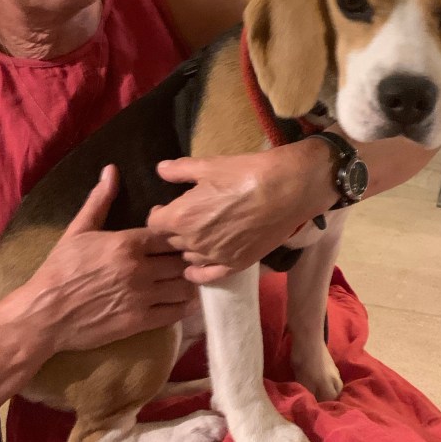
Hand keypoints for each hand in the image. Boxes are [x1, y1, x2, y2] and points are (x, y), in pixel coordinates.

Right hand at [24, 165, 197, 352]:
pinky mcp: (141, 322)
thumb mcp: (78, 230)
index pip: (169, 234)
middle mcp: (140, 268)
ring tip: (186, 278)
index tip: (176, 238)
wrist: (45, 314)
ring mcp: (142, 296)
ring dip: (188, 281)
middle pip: (181, 259)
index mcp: (127, 243)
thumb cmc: (60, 269)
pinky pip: (176, 312)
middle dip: (185, 258)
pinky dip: (184, 305)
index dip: (176, 235)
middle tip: (186, 259)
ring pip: (184, 285)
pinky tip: (183, 300)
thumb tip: (111, 170)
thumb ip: (99, 200)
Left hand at [147, 142, 333, 284]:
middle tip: (187, 217)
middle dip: (174, 229)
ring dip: (189, 246)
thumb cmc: (245, 173)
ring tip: (199, 235)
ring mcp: (214, 256)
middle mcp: (193, 242)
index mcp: (181, 217)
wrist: (286, 190)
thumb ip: (180, 170)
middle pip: (170, 241)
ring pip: (188, 256)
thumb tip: (160, 170)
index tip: (167, 207)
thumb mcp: (209, 165)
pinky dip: (199, 273)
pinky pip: (208, 276)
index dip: (159, 214)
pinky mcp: (235, 265)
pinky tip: (196, 268)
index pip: (154, 224)